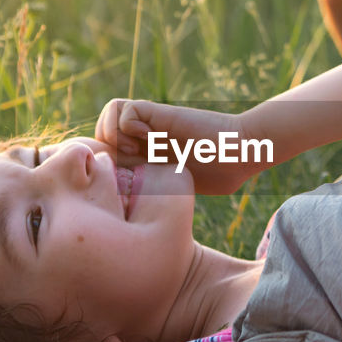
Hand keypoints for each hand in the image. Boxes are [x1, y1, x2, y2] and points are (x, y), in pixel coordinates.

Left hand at [95, 98, 258, 195]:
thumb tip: (158, 231)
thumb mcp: (185, 190)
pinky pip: (124, 109)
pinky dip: (128, 125)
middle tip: (122, 165)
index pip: (106, 155)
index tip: (118, 183)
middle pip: (101, 135)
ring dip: (112, 135)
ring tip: (132, 150)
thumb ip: (166, 197)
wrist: (241, 151)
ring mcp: (151, 125)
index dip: (104, 168)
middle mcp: (145, 139)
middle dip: (103, 152)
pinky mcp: (159, 113)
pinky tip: (146, 139)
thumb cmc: (224, 173)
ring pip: (108, 116)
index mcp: (147, 157)